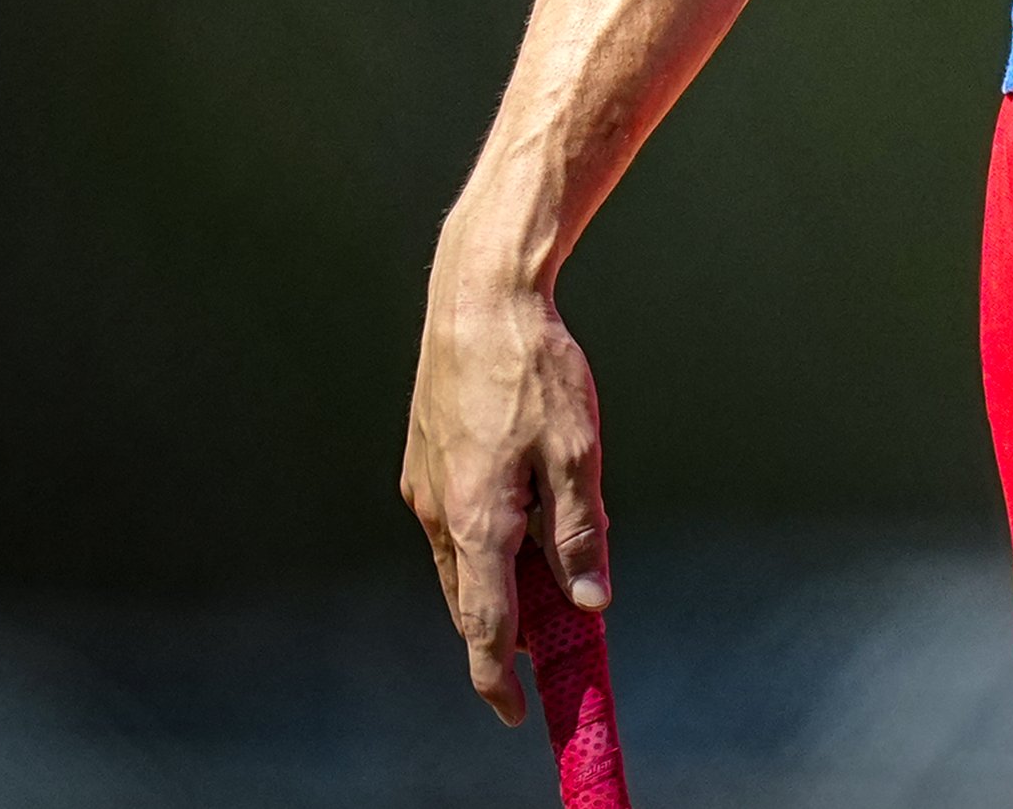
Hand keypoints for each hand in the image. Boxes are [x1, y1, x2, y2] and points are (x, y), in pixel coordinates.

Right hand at [400, 252, 608, 721]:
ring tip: (544, 592)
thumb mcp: (579, 451)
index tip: (518, 713)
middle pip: (472, 602)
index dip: (500, 679)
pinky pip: (452, 528)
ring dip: (497, 589)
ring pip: (460, 565)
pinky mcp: (423, 465)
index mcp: (478, 520)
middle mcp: (439, 514)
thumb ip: (580, 533)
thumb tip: (589, 603)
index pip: (484, 628)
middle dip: (506, 638)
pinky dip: (483, 548)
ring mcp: (425, 489)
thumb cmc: (534, 368)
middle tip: (549, 655)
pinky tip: (516, 531)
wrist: (478, 300)